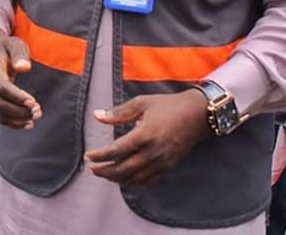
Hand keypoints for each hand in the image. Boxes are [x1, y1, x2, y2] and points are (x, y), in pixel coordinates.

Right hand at [0, 27, 41, 129]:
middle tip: (37, 111)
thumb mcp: (14, 44)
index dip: (17, 96)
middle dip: (19, 111)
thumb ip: (20, 54)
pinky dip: (13, 123)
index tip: (32, 102)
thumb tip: (24, 68)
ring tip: (35, 116)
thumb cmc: (4, 47)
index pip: (1, 86)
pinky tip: (27, 123)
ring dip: (17, 119)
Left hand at [85, 89, 209, 185]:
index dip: (100, 156)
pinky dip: (134, 182)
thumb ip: (118, 112)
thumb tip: (97, 115)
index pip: (117, 151)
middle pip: (123, 169)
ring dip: (117, 178)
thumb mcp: (141, 103)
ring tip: (105, 174)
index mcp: (145, 135)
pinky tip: (125, 178)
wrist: (198, 115)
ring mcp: (162, 162)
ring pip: (135, 178)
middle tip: (92, 169)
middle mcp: (153, 152)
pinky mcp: (169, 166)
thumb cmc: (168, 106)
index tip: (88, 156)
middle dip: (105, 171)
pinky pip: (149, 180)